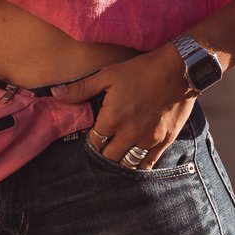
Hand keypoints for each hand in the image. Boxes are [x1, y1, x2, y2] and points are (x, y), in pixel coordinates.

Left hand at [62, 46, 194, 168]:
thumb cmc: (141, 70)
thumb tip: (55, 94)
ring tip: (117, 154)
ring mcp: (147, 140)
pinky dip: (139, 164)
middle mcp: (128, 134)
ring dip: (120, 161)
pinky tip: (135, 158)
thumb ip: (80, 89)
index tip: (94, 137)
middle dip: (104, 153)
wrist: (179, 70)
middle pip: (108, 157)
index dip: (92, 141)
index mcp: (112, 119)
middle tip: (104, 146)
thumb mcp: (108, 75)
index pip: (94, 143)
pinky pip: (147, 163)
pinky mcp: (164, 141)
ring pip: (127, 164)